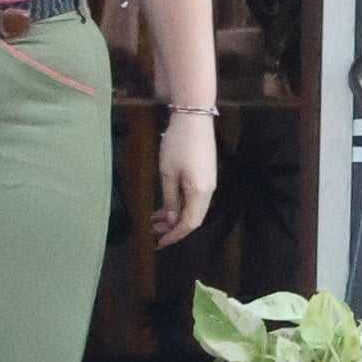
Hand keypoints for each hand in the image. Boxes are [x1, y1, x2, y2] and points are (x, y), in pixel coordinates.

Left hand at [155, 111, 217, 245]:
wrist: (194, 118)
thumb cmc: (178, 145)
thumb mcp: (168, 174)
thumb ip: (170, 199)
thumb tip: (171, 220)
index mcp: (200, 193)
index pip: (189, 223)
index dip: (174, 235)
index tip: (158, 243)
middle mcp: (208, 191)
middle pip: (193, 218)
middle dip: (173, 228)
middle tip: (153, 233)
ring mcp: (208, 183)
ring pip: (192, 208)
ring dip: (174, 216)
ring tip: (153, 221)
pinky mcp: (205, 175)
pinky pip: (192, 198)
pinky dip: (178, 204)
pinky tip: (163, 207)